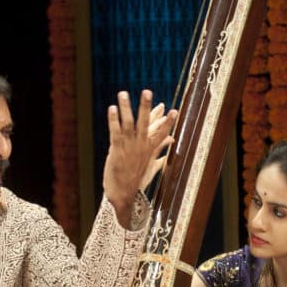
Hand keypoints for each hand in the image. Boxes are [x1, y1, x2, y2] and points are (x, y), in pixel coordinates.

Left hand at [102, 90, 177, 221]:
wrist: (122, 194)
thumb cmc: (136, 180)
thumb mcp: (151, 167)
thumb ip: (161, 154)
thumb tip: (171, 144)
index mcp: (150, 150)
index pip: (161, 133)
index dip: (168, 122)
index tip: (174, 110)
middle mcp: (140, 146)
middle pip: (145, 123)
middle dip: (146, 107)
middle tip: (147, 92)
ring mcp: (128, 147)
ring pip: (128, 123)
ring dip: (126, 107)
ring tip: (123, 93)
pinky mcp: (116, 150)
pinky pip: (114, 131)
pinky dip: (113, 119)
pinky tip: (111, 108)